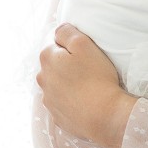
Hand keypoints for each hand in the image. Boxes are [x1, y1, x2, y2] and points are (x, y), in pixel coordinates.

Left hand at [36, 23, 136, 147]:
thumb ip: (67, 32)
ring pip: (56, 83)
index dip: (69, 44)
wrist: (105, 115)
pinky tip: (84, 99)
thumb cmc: (97, 77)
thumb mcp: (84, 44)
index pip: (53, 42)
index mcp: (47, 58)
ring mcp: (48, 99)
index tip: (84, 51)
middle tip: (88, 66)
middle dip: (66, 62)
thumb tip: (58, 31)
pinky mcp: (57, 116)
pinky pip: (62, 101)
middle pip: (54, 63)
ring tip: (87, 84)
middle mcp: (42, 79)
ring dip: (67, 81)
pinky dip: (70, 99)